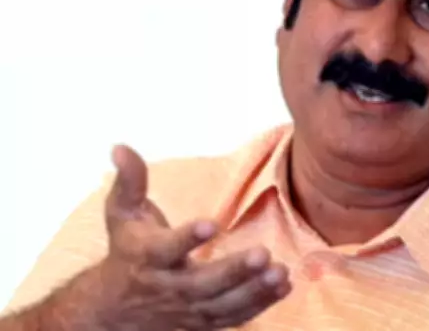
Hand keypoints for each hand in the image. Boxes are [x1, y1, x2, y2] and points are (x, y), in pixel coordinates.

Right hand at [87, 145, 291, 330]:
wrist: (113, 308)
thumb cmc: (126, 251)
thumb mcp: (122, 214)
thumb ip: (129, 181)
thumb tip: (121, 147)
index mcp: (147, 257)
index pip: (166, 249)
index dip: (186, 238)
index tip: (211, 224)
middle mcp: (168, 287)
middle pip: (201, 284)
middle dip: (233, 271)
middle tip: (263, 254)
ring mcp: (187, 309)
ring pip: (221, 306)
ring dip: (253, 291)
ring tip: (280, 272)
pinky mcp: (203, 321)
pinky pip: (233, 318)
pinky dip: (259, 305)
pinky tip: (283, 286)